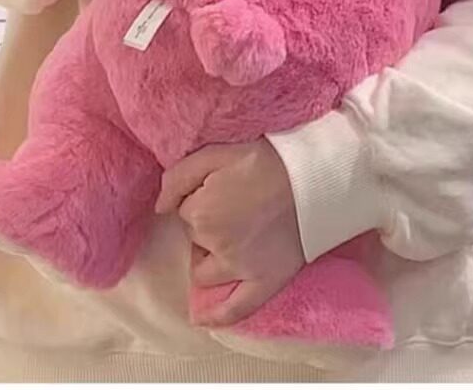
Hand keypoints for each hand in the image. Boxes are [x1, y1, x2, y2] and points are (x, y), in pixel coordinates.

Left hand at [155, 139, 304, 325]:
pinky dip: (218, 316)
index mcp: (201, 212)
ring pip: (206, 272)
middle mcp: (216, 244)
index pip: (184, 211)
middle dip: (205, 225)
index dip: (200, 197)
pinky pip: (235, 309)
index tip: (221, 186)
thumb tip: (160, 206)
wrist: (313, 177)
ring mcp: (240, 268)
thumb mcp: (216, 153)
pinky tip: (203, 318)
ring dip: (210, 258)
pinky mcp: (265, 281)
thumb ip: (179, 177)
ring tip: (234, 234)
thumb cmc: (265, 160)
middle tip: (233, 205)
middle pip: (195, 239)